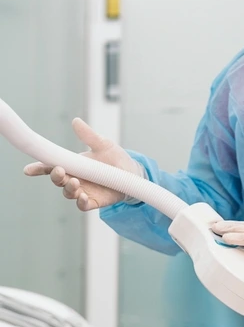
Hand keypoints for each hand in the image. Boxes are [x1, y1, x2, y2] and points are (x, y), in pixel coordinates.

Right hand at [23, 118, 143, 210]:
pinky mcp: (94, 201)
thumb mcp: (103, 145)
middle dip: (56, 176)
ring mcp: (83, 191)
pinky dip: (81, 202)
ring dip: (68, 189)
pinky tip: (83, 197)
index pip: (51, 166)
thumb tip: (76, 121)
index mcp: (73, 165)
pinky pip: (83, 205)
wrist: (132, 174)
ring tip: (75, 183)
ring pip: (68, 193)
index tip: (28, 170)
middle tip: (60, 171)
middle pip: (58, 180)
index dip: (39, 168)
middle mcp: (74, 179)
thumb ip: (89, 136)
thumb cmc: (115, 158)